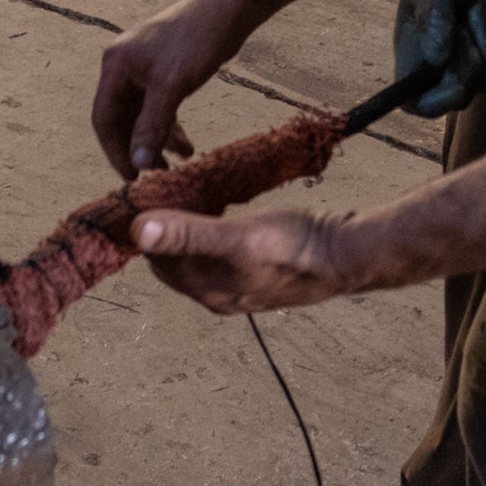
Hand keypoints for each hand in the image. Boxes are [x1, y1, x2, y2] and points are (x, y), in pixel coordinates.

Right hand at [91, 0, 248, 175]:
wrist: (228, 10)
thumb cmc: (196, 40)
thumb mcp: (171, 87)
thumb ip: (151, 126)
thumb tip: (137, 164)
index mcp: (115, 66)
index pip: (103, 118)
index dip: (115, 151)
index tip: (132, 178)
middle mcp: (124, 67)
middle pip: (121, 119)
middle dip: (137, 148)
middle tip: (153, 176)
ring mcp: (145, 69)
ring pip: (142, 116)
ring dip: (156, 141)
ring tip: (175, 165)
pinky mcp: (165, 72)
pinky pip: (159, 108)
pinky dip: (169, 127)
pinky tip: (186, 147)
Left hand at [131, 206, 366, 313]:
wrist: (345, 255)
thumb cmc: (294, 248)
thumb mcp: (237, 237)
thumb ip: (189, 235)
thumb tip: (140, 231)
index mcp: (207, 291)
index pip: (157, 261)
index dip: (149, 230)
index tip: (147, 195)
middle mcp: (218, 294)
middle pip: (174, 260)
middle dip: (166, 230)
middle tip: (166, 190)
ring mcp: (239, 284)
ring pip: (196, 255)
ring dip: (188, 228)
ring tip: (188, 196)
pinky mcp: (256, 270)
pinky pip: (219, 251)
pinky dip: (210, 231)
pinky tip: (219, 210)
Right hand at [392, 0, 485, 116]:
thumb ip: (432, 15)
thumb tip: (435, 57)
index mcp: (413, 65)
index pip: (419, 103)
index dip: (436, 101)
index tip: (454, 76)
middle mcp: (440, 76)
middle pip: (459, 95)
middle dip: (467, 63)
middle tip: (464, 22)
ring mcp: (470, 73)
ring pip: (485, 82)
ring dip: (485, 48)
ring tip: (475, 13)